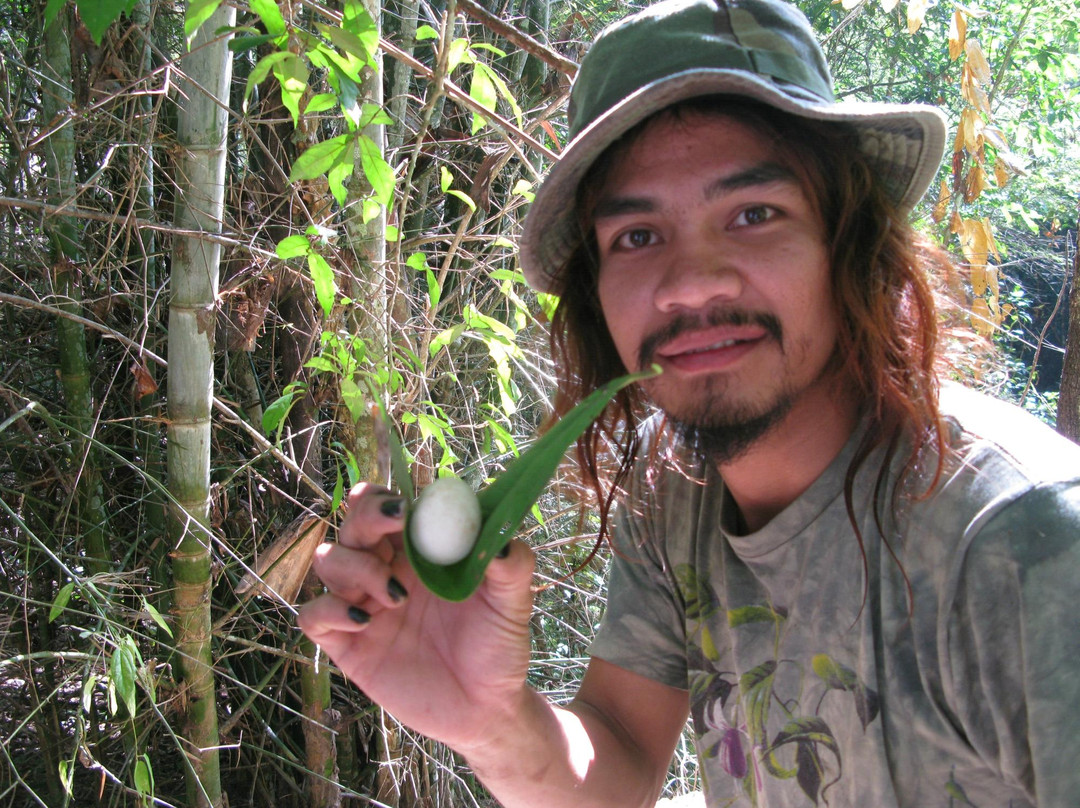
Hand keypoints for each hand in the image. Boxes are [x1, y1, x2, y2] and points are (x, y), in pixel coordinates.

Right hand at [297, 482, 535, 750]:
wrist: (486, 707)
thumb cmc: (497, 646)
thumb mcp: (513, 603)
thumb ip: (512, 565)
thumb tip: (501, 537)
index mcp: (419, 551)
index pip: (386, 506)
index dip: (385, 497)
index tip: (405, 506)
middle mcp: (386, 569)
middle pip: (353, 524)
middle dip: (366, 517)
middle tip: (395, 524)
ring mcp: (363, 604)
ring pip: (328, 560)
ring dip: (355, 566)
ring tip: (396, 597)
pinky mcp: (348, 644)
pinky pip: (313, 616)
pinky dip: (329, 609)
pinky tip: (364, 622)